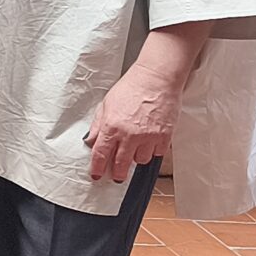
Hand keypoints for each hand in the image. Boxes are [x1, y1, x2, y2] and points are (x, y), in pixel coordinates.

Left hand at [87, 58, 182, 182]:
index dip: (97, 168)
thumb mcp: (106, 104)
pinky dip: (153, 151)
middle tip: (116, 176)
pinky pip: (157, 153)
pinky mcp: (164, 136)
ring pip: (140, 160)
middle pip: (121, 164)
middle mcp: (130, 135)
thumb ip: (98, 124)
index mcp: (112, 126)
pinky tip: (149, 142)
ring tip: (135, 149)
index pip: (101, 154)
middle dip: (117, 173)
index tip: (96, 175)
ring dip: (136, 158)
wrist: (156, 79)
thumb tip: (91, 140)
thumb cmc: (131, 87)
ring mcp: (148, 137)